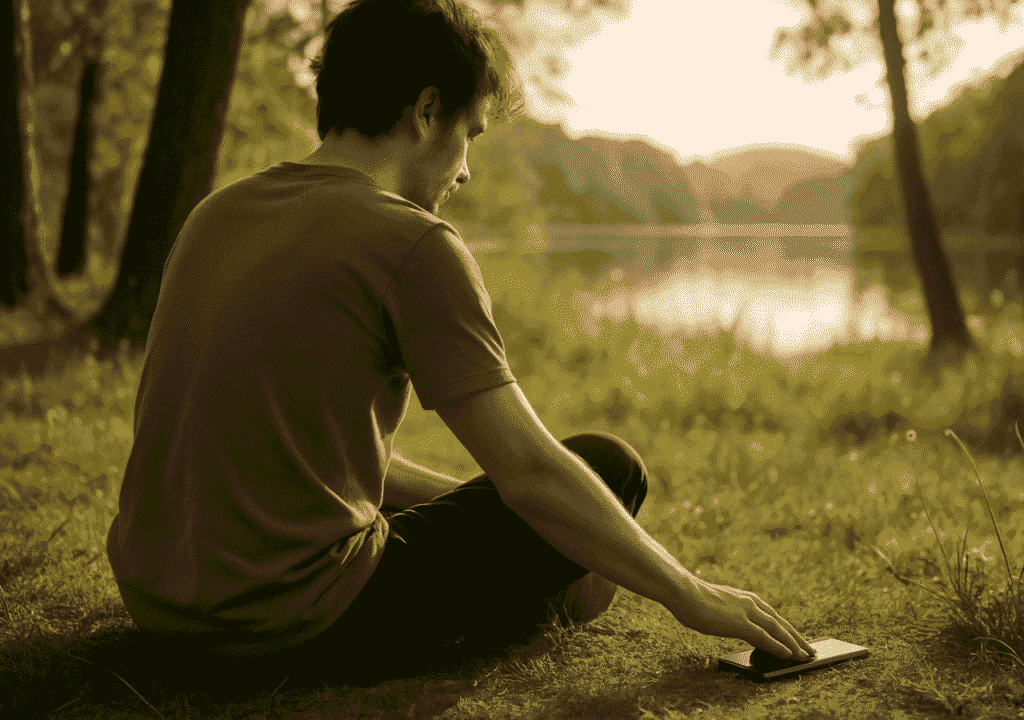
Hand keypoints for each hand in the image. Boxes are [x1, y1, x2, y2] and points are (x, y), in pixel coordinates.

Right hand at [671, 576, 814, 658]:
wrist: (684, 592)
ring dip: (793, 644)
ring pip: (778, 631)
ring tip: (804, 655)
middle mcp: (751, 604)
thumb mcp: (717, 606)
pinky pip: (766, 638)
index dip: (786, 629)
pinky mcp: (741, 623)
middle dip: (796, 637)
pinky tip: (789, 655)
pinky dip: (779, 647)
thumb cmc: (694, 599)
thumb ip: (729, 613)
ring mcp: (747, 613)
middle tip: (808, 649)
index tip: (795, 639)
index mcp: (746, 599)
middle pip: (780, 623)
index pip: (772, 616)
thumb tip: (730, 622)